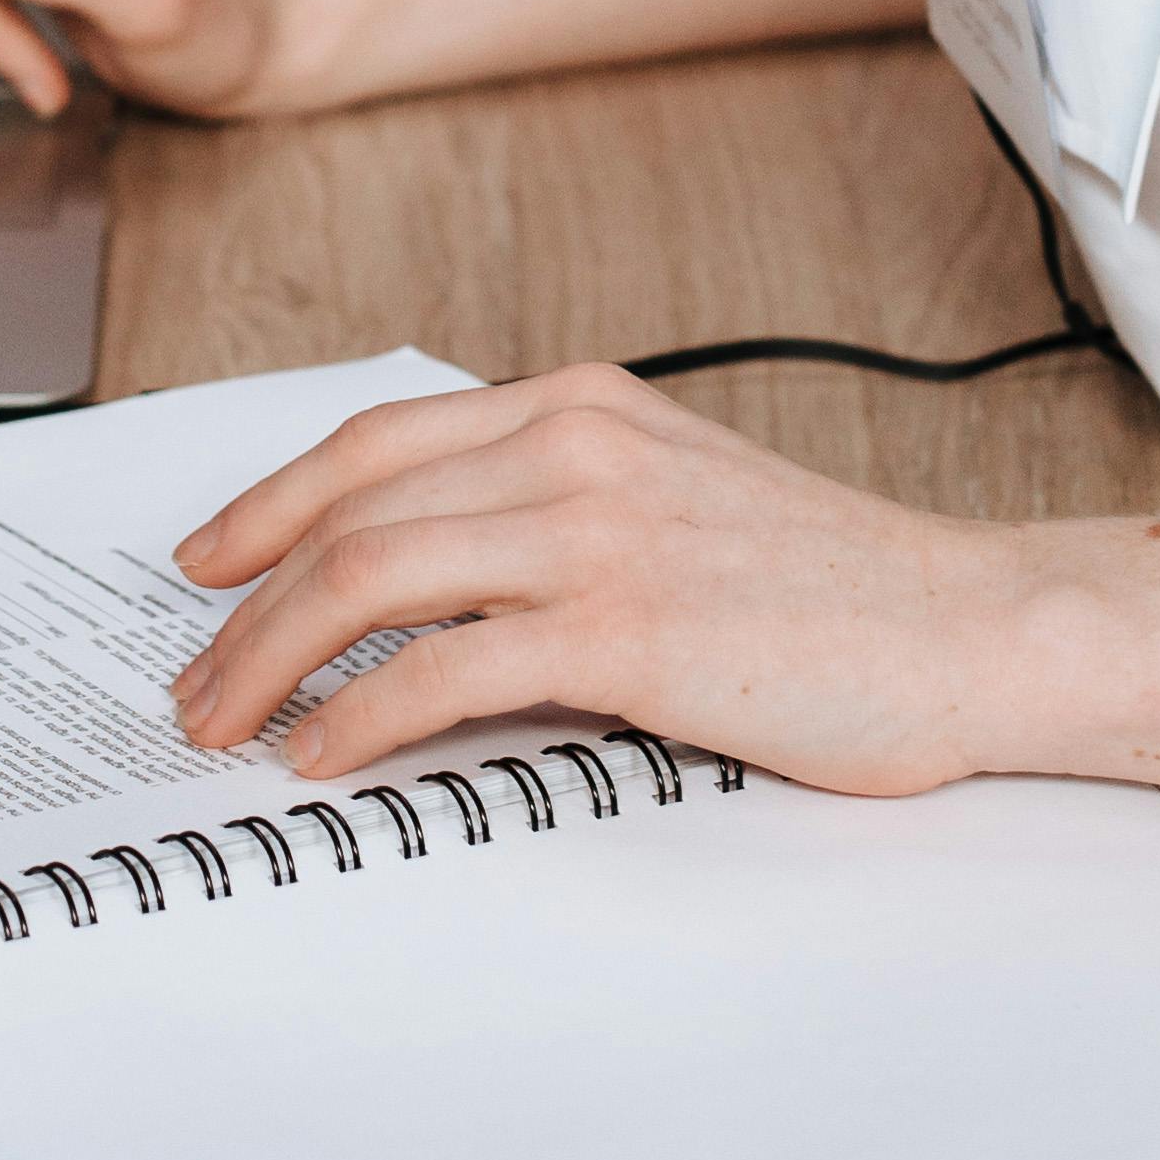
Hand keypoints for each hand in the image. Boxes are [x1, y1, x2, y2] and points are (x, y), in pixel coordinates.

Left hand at [169, 365, 1032, 795]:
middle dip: (247, 600)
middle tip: (193, 678)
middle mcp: (578, 447)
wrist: (966, 627)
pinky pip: (447, 669)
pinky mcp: (627, 630)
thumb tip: (430, 582)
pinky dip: (363, 716)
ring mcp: (600, 532)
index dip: (270, 501)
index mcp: (583, 404)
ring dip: (275, 659)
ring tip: (226, 724)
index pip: (378, 444)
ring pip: (374, 577)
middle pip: (353, 511)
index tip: (208, 559)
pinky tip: (326, 754)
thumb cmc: (833, 586)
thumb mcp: (678, 496)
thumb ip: (561, 506)